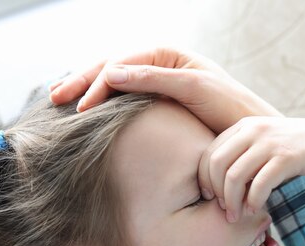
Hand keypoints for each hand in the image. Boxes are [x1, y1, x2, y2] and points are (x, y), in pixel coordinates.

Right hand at [49, 47, 280, 132]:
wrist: (250, 131)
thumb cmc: (229, 108)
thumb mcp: (193, 88)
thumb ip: (154, 78)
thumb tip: (111, 73)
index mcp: (167, 54)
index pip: (121, 63)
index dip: (97, 83)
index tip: (81, 108)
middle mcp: (159, 65)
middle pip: (111, 69)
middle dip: (82, 82)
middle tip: (54, 98)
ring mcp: (157, 83)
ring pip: (114, 83)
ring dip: (87, 91)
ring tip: (60, 100)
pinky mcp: (158, 102)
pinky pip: (124, 99)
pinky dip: (103, 103)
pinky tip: (87, 110)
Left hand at [198, 116, 304, 222]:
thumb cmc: (299, 149)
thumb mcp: (267, 144)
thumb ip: (245, 155)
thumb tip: (219, 184)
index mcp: (244, 126)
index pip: (209, 153)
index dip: (203, 179)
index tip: (209, 198)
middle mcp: (254, 130)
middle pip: (216, 165)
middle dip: (215, 193)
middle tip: (224, 211)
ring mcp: (271, 142)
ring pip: (234, 176)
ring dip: (232, 202)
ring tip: (236, 217)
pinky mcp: (288, 157)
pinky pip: (260, 184)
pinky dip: (253, 201)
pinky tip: (255, 210)